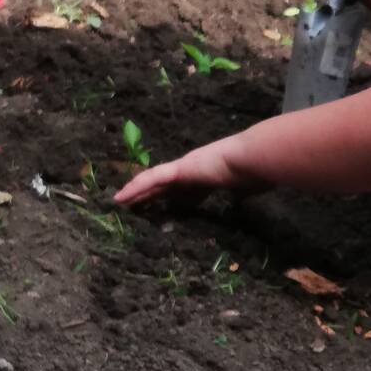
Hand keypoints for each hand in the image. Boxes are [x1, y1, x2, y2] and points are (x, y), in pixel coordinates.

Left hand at [114, 137, 257, 206]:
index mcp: (205, 178)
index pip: (183, 191)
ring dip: (135, 192)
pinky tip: (121, 197)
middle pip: (162, 186)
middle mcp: (190, 171)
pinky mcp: (178, 169)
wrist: (251, 160)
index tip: (161, 209)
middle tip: (132, 207)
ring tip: (118, 202)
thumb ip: (239, 195)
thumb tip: (242, 202)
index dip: (170, 200)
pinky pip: (152, 178)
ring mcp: (183, 168)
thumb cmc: (252, 173)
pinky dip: (136, 188)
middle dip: (147, 197)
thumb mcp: (244, 189)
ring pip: (152, 181)